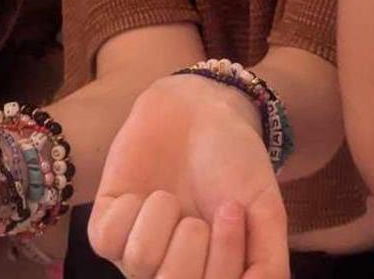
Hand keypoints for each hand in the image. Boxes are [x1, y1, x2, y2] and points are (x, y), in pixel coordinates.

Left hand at [89, 75, 288, 278]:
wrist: (201, 111)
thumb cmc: (235, 165)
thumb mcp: (267, 212)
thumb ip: (269, 264)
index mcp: (209, 274)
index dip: (224, 254)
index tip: (233, 209)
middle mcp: (171, 272)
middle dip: (195, 239)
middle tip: (204, 203)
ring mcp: (135, 254)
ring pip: (140, 261)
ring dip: (164, 215)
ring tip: (172, 196)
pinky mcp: (104, 229)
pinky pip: (107, 239)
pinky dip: (129, 209)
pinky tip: (142, 194)